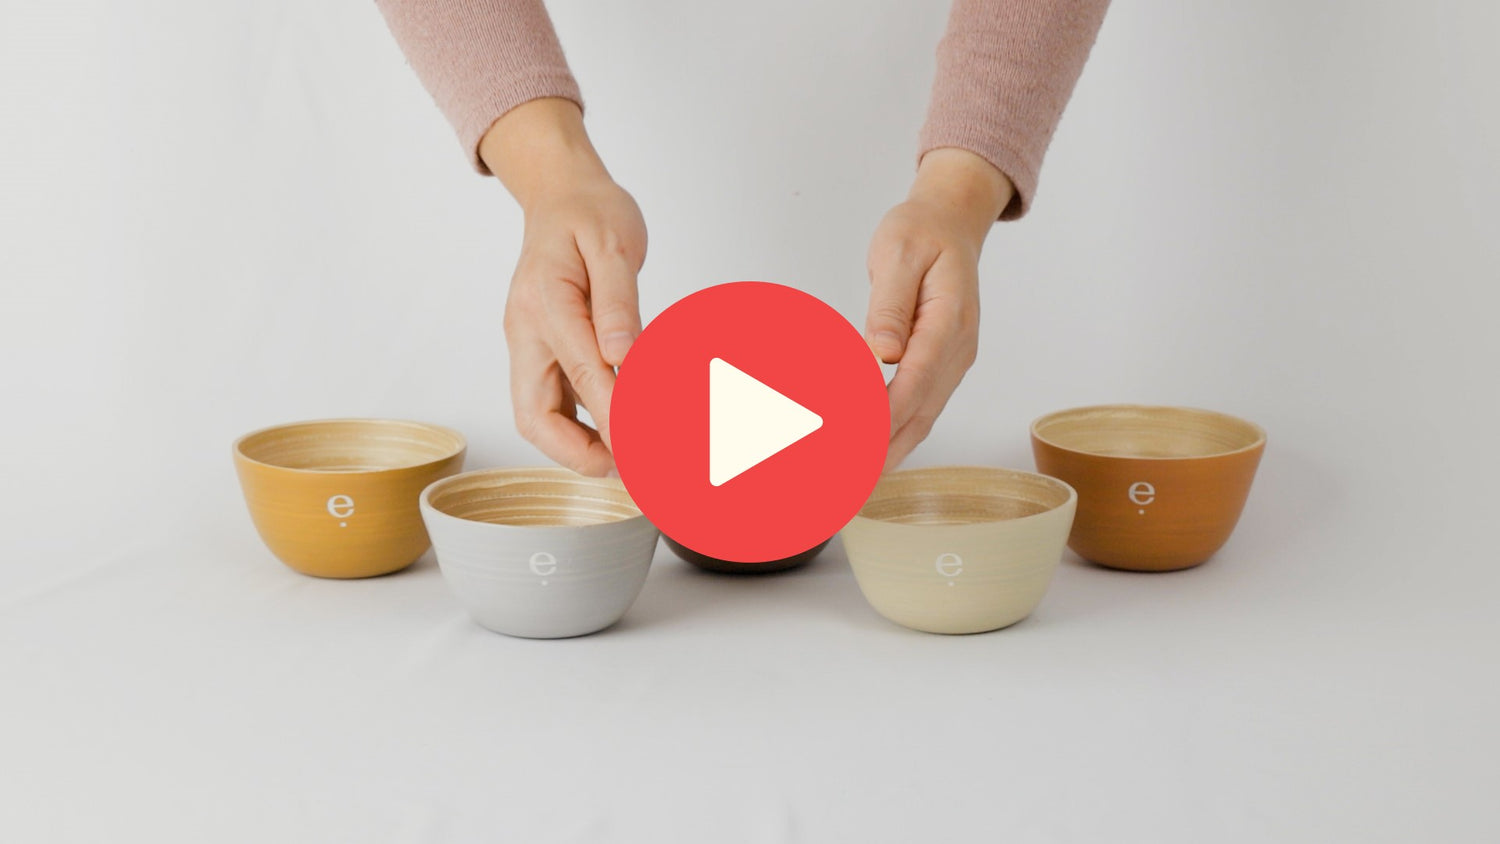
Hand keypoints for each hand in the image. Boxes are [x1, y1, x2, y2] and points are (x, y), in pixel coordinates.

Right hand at [481, 99, 645, 475]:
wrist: (562, 192)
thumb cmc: (589, 211)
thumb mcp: (613, 244)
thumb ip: (619, 303)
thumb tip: (625, 357)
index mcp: (545, 302)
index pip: (580, 372)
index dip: (613, 416)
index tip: (646, 446)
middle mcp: (527, 331)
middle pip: (534, 415)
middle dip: (577, 453)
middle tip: (630, 470)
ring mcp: (531, 343)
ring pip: (540, 415)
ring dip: (580, 446)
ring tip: (630, 460)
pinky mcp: (544, 348)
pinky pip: (556, 399)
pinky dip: (584, 423)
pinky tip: (621, 430)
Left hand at [865, 148, 1013, 470]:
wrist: (951, 222)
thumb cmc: (922, 232)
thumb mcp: (898, 253)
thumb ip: (890, 305)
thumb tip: (882, 352)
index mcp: (949, 321)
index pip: (916, 380)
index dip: (884, 415)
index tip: (854, 441)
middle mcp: (957, 350)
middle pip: (921, 412)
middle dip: (882, 449)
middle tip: (844, 480)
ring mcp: (953, 362)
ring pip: (922, 420)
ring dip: (888, 453)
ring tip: (851, 483)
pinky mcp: (942, 367)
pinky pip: (920, 411)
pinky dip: (896, 437)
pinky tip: (871, 459)